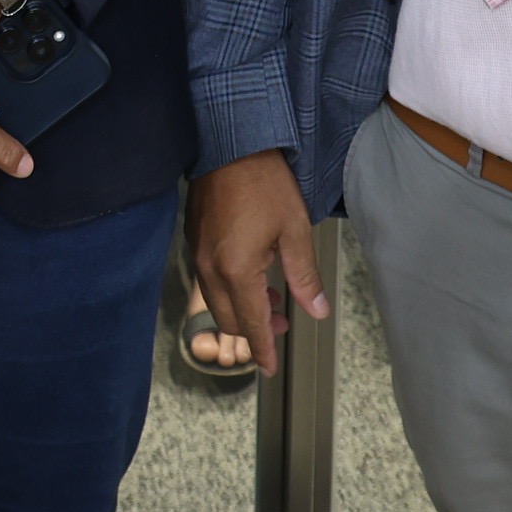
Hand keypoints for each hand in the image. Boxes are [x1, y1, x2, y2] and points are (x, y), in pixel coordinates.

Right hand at [188, 149, 329, 376]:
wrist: (230, 143)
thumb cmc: (264, 182)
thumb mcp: (294, 230)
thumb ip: (304, 276)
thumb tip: (318, 310)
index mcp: (236, 270)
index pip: (250, 325)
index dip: (261, 350)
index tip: (269, 368)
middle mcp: (210, 268)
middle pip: (229, 319)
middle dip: (254, 331)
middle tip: (281, 324)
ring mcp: (198, 254)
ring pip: (217, 301)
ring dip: (242, 309)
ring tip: (271, 299)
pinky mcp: (194, 239)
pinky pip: (209, 279)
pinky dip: (229, 289)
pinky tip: (251, 274)